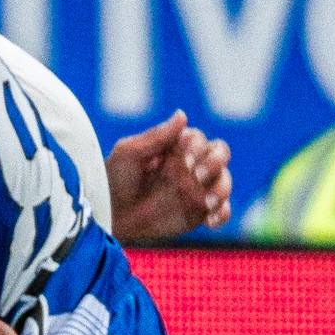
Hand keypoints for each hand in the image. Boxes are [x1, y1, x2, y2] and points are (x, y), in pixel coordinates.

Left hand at [107, 111, 233, 242]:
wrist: (109, 216)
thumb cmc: (114, 180)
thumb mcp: (129, 153)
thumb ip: (156, 136)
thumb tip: (182, 114)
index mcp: (176, 147)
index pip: (200, 139)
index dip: (198, 147)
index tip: (185, 161)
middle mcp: (191, 165)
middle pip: (220, 154)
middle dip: (216, 162)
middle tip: (197, 176)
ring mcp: (197, 189)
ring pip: (224, 181)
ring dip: (222, 188)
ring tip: (207, 202)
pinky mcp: (199, 212)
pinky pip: (222, 211)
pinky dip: (223, 214)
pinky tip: (210, 220)